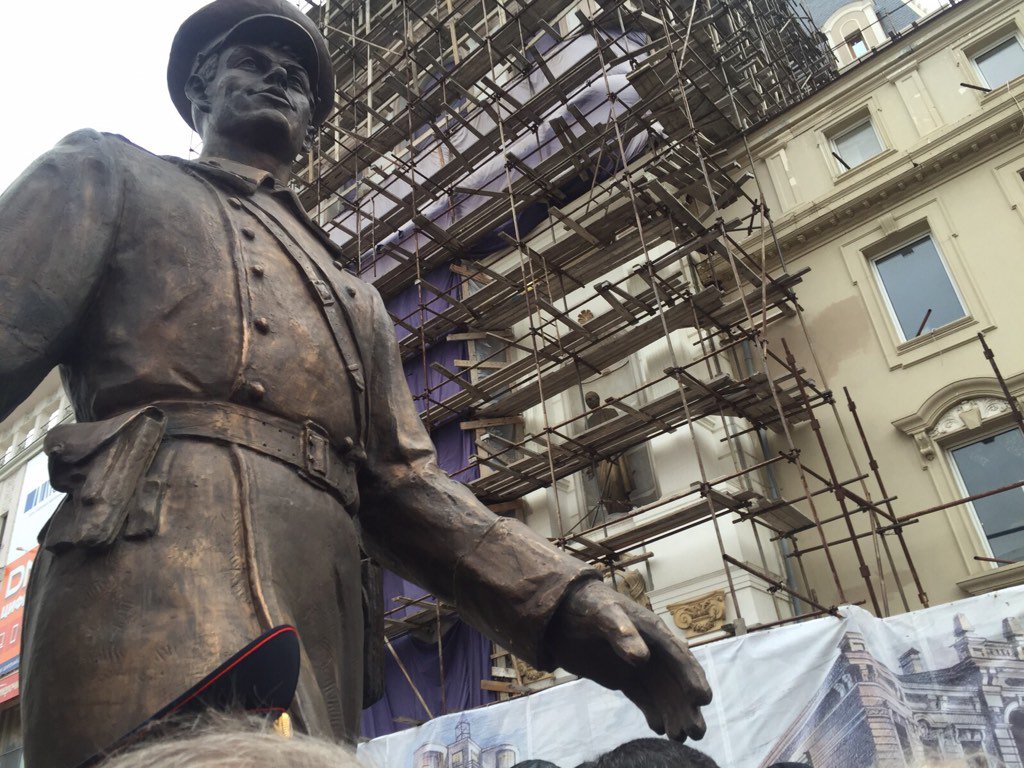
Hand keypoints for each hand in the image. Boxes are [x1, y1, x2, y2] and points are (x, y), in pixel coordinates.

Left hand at [544, 579, 711, 739]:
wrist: (562, 611)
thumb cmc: (585, 605)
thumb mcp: (601, 614)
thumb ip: (620, 632)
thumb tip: (643, 659)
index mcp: (653, 631)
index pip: (677, 656)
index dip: (691, 677)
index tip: (702, 699)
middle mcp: (652, 650)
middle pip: (676, 680)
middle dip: (687, 705)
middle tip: (696, 732)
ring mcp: (639, 665)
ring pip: (662, 692)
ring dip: (673, 714)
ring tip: (678, 738)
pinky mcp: (625, 678)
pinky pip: (643, 697)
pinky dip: (652, 712)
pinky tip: (658, 730)